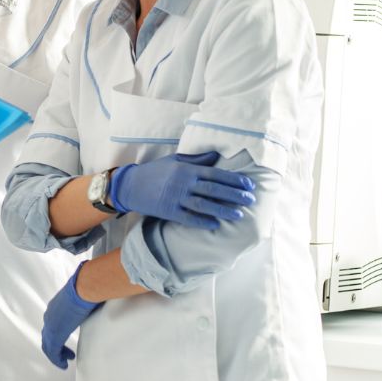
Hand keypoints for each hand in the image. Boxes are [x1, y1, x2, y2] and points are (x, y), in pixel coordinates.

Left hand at [40, 265, 100, 369]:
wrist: (85, 288)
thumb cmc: (89, 289)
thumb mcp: (85, 300)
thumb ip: (86, 307)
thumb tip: (97, 307)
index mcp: (55, 306)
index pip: (52, 324)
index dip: (58, 335)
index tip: (66, 342)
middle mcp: (49, 315)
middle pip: (47, 336)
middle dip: (57, 348)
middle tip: (67, 355)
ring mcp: (50, 325)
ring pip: (48, 345)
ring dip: (56, 356)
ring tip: (65, 363)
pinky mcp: (55, 334)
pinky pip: (53, 352)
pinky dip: (57, 360)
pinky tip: (64, 365)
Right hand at [108, 151, 255, 229]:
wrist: (131, 185)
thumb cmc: (155, 171)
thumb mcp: (175, 160)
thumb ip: (197, 159)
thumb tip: (217, 155)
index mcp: (187, 169)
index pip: (215, 173)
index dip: (234, 180)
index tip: (249, 185)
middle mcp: (184, 183)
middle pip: (214, 189)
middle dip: (234, 195)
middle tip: (251, 199)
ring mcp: (176, 198)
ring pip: (204, 204)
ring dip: (223, 210)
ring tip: (239, 215)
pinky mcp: (169, 211)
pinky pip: (188, 218)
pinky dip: (202, 221)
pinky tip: (215, 224)